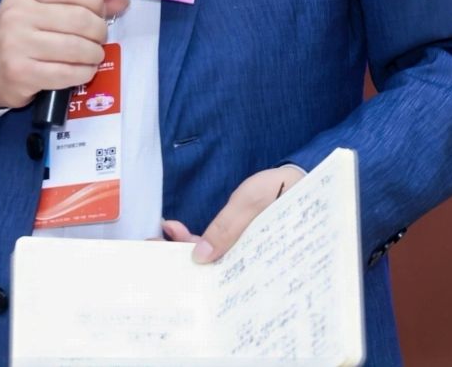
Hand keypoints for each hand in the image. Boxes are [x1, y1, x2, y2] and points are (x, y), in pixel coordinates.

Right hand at [0, 0, 128, 110]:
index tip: (100, 11)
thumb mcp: (42, 7)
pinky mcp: (22, 74)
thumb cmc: (21, 31)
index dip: (95, 0)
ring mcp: (17, 45)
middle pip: (79, 19)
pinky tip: (84, 70)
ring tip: (94, 54)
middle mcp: (17, 15)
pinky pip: (67, 73)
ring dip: (94, 53)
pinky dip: (84, 72)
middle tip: (100, 37)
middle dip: (99, 30)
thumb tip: (121, 0)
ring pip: (76, 47)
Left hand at [162, 164, 307, 263]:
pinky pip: (213, 246)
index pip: (219, 274)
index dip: (192, 270)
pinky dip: (194, 239)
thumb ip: (228, 226)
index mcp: (256, 259)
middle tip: (151, 250)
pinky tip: (175, 229)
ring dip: (184, 247)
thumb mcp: (254, 200)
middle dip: (181, 260)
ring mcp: (243, 251)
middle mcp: (248, 260)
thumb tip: (200, 256)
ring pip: (210, 258)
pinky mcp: (239, 240)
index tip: (166, 260)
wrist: (301, 178)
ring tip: (160, 236)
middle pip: (212, 269)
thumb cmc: (286, 189)